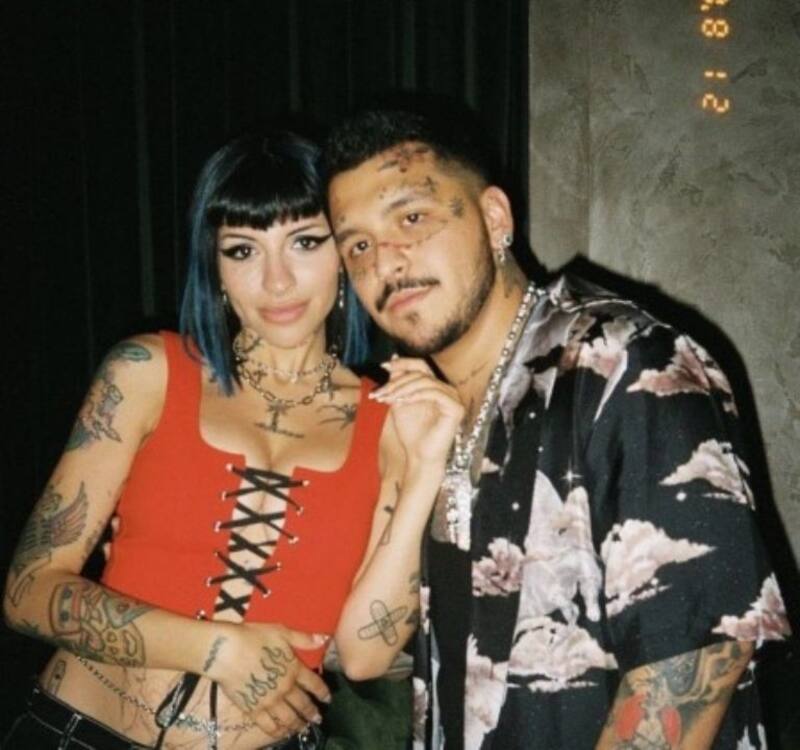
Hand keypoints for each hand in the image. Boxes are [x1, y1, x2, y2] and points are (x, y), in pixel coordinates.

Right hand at [204, 622, 330, 738]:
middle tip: (318, 718)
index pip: (314, 684)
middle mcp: (285, 688)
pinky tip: (282, 733)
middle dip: (312, 712)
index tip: (328, 698)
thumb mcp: (281, 632)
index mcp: (294, 668)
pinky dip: (278, 731)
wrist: (227, 652)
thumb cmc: (253, 637)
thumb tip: (324, 638)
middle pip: (303, 704)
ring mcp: (270, 701)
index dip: (322, 692)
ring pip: (289, 718)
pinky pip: (269, 726)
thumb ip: (303, 639)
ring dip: (298, 724)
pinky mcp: (253, 710)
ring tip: (303, 727)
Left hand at [371, 357, 463, 466]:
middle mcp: (447, 390)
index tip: (383, 366)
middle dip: (397, 381)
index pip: (421, 366)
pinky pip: (435, 392)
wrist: (419, 457)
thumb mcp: (399, 401)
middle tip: (381, 392)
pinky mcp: (456, 408)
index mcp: (436, 387)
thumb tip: (394, 357)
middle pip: (422, 372)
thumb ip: (398, 381)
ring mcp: (454, 398)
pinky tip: (403, 401)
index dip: (402, 363)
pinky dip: (416, 394)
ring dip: (403, 388)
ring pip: (426, 381)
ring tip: (388, 399)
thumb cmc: (411, 433)